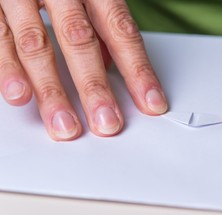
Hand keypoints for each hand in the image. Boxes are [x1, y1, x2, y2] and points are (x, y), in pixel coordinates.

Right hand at [0, 0, 166, 139]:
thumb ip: (99, 26)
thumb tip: (112, 63)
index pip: (121, 31)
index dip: (138, 70)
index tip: (152, 103)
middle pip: (80, 40)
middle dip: (95, 87)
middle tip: (107, 123)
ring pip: (36, 44)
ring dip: (52, 90)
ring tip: (65, 125)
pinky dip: (8, 69)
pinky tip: (19, 96)